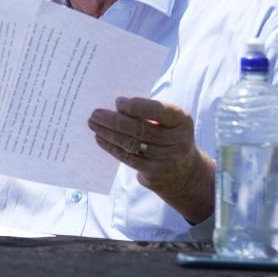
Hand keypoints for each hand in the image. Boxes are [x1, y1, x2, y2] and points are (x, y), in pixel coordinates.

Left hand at [87, 97, 214, 224]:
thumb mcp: (168, 121)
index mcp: (182, 121)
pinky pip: (128, 158)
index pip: (158, 111)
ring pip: (131, 144)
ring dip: (108, 133)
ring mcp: (167, 159)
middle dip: (114, 120)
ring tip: (93, 124)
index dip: (136, 107)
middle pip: (140, 129)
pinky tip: (100, 138)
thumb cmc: (169, 136)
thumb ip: (148, 111)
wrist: (184, 172)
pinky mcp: (154, 173)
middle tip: (95, 114)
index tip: (118, 102)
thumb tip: (118, 105)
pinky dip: (111, 147)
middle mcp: (178, 141)